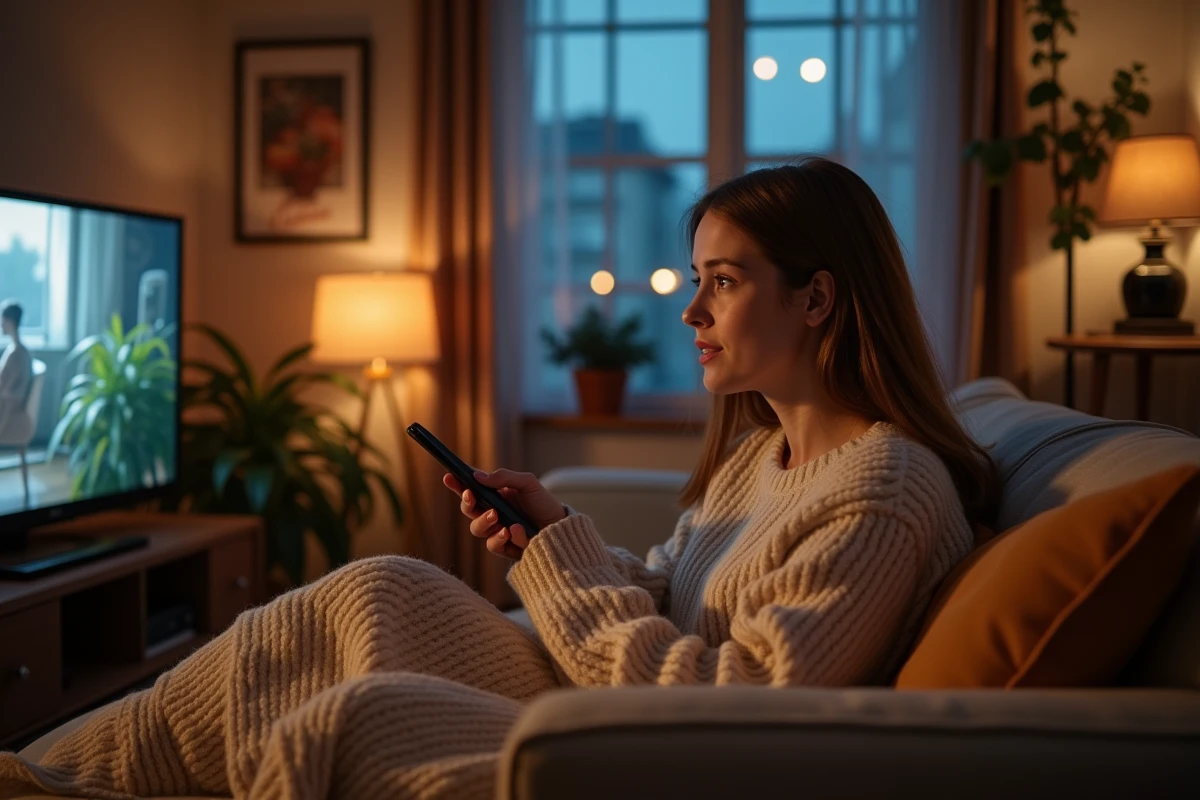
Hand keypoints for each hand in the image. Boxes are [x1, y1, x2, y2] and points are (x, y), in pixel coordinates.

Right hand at [442, 469, 566, 559]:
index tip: (449, 477)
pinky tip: (514, 531)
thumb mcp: (527, 483)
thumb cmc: (543, 503)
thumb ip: (504, 477)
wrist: (562, 527)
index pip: (471, 490)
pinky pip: (494, 546)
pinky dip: (502, 538)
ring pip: (477, 530)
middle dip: (467, 504)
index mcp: (496, 496)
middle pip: (468, 511)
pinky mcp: (506, 549)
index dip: (457, 484)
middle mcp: (493, 514)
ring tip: (497, 517)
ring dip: (484, 522)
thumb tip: (478, 476)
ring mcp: (498, 532)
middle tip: (472, 497)